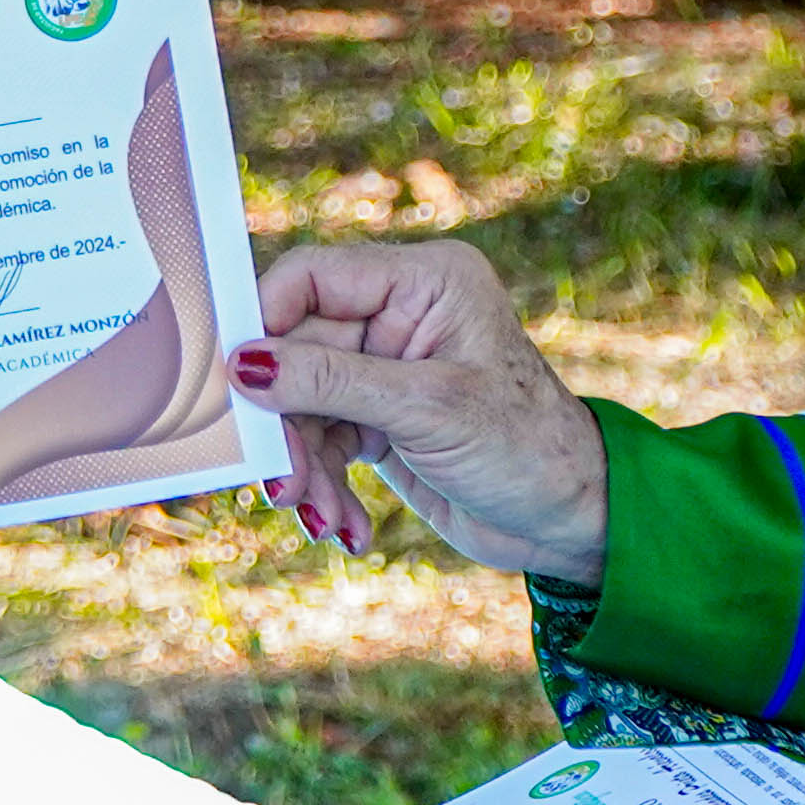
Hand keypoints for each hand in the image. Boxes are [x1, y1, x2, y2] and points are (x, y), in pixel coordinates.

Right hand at [234, 241, 607, 578]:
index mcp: (424, 281)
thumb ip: (331, 382)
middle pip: (297, 351)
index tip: (237, 379)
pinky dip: (325, 486)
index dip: (266, 321)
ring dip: (304, 467)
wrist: (568, 521)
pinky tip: (346, 526)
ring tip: (322, 518)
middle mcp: (400, 315)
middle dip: (287, 423)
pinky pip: (321, 441)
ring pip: (301, 404)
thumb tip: (245, 364)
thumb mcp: (427, 410)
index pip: (314, 277)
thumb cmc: (526, 447)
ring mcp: (386, 369)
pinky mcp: (377, 418)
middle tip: (281, 482)